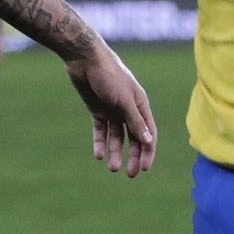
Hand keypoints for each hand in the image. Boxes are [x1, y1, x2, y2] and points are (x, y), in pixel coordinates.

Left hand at [63, 45, 155, 177]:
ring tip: (112, 167)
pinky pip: (101, 131)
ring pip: (117, 137)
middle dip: (134, 156)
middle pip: (134, 138)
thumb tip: (148, 141)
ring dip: (116, 152)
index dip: (148, 151)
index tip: (145, 168)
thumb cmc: (109, 75)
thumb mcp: (123, 100)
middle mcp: (128, 109)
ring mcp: (112, 110)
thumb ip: (135, 120)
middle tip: (131, 174)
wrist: (85, 60)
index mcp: (140, 105)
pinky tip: (98, 155)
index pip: (148, 133)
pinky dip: (100, 143)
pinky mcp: (97, 110)